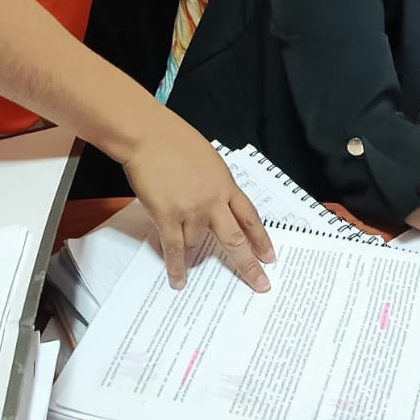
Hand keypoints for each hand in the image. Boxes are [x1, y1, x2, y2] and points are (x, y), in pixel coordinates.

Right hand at [121, 109, 276, 291]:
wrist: (150, 136)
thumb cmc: (176, 140)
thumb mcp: (209, 161)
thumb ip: (216, 185)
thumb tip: (216, 204)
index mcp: (226, 184)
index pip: (250, 217)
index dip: (261, 239)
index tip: (269, 256)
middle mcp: (214, 200)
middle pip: (236, 239)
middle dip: (249, 265)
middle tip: (261, 284)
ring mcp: (192, 209)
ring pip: (198, 243)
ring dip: (193, 252)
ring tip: (187, 260)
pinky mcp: (168, 215)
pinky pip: (175, 248)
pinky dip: (177, 267)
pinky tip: (179, 280)